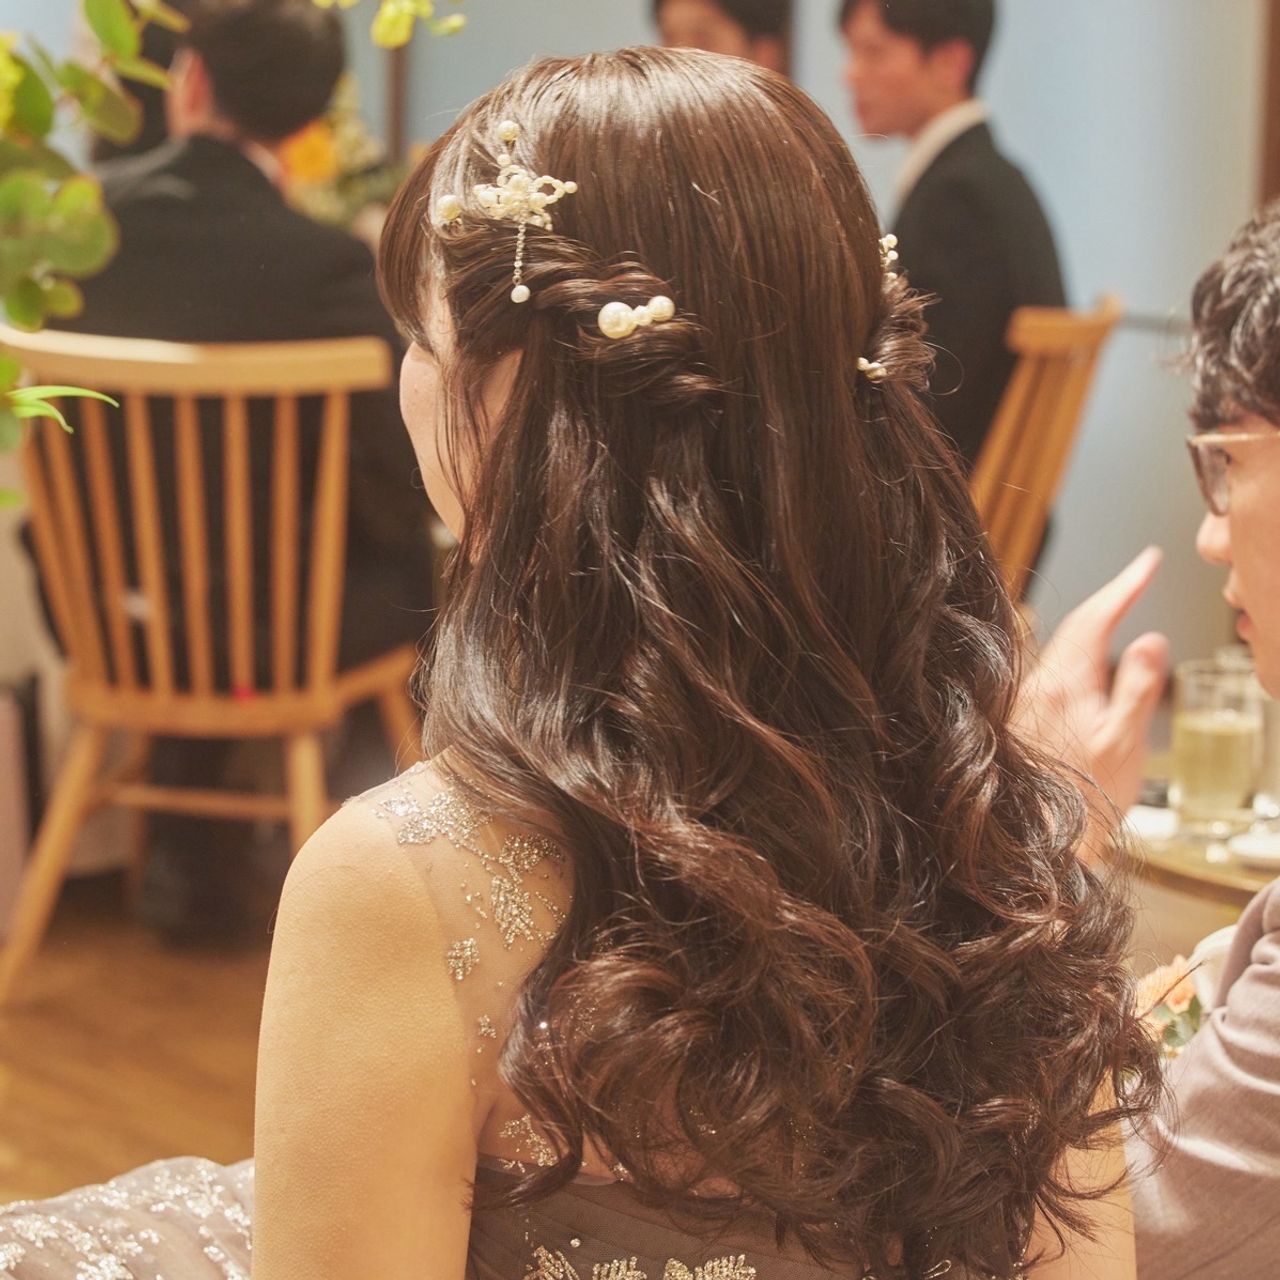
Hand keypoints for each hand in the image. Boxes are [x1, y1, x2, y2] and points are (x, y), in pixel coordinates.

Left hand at [1015, 547, 1169, 814]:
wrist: (1040, 839)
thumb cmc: (1087, 798)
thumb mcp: (1124, 741)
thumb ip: (1136, 686)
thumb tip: (1150, 638)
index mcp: (1063, 683)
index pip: (1096, 616)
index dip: (1125, 584)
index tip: (1149, 561)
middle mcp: (1037, 685)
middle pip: (1076, 626)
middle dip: (1111, 597)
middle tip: (1142, 575)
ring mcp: (1026, 700)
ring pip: (1064, 647)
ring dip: (1094, 624)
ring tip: (1125, 604)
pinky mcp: (1024, 716)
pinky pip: (1056, 669)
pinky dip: (1081, 652)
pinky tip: (1094, 661)